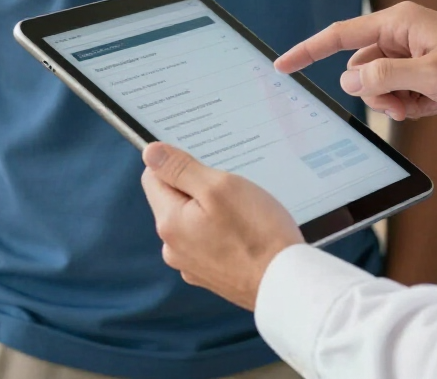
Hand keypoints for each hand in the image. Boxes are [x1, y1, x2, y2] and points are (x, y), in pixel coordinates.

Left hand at [141, 144, 303, 310]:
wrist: (286, 283)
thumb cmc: (257, 233)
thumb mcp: (219, 187)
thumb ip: (181, 168)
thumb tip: (151, 153)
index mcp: (170, 223)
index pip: (154, 177)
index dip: (179, 164)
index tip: (207, 166)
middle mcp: (173, 248)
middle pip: (174, 199)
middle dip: (199, 187)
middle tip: (232, 190)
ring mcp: (192, 264)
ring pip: (194, 219)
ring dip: (213, 209)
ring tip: (243, 212)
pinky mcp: (211, 274)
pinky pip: (208, 239)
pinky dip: (223, 230)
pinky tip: (246, 232)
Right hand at [275, 1, 436, 120]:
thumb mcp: (429, 78)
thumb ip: (383, 77)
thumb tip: (348, 79)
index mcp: (399, 21)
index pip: (340, 35)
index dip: (308, 51)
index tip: (282, 65)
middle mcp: (402, 33)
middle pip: (361, 67)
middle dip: (376, 92)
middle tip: (405, 103)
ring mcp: (413, 52)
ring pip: (379, 83)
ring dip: (395, 102)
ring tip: (426, 103)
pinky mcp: (424, 69)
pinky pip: (399, 91)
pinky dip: (412, 104)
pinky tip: (436, 104)